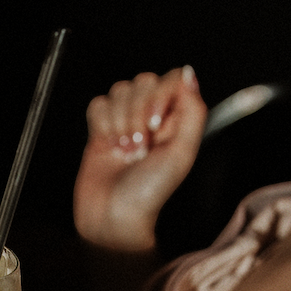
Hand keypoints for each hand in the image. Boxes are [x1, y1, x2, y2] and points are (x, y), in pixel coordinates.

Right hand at [74, 66, 206, 252]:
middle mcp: (152, 116)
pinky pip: (98, 104)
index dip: (159, 97)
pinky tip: (109, 147)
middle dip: (138, 113)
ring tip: (125, 151)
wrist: (112, 216)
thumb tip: (187, 75)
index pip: (170, 80)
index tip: (156, 126)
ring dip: (120, 122)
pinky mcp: (101, 128)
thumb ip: (192, 111)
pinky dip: (102, 125)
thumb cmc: (149, 193)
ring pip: (119, 91)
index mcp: (177, 120)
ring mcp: (126, 121)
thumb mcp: (182, 153)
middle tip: (140, 146)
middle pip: (143, 82)